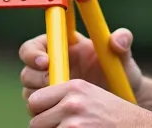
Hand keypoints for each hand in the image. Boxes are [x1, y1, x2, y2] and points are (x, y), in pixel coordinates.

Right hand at [18, 27, 143, 102]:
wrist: (124, 99)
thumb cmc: (122, 74)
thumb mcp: (124, 57)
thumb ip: (123, 42)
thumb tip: (117, 39)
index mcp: (64, 46)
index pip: (37, 45)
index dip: (33, 52)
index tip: (46, 62)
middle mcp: (52, 65)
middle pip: (27, 69)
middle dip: (34, 77)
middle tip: (52, 85)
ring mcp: (50, 86)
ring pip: (29, 91)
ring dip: (39, 96)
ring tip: (62, 101)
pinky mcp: (51, 105)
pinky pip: (38, 109)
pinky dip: (44, 111)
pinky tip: (61, 113)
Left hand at [27, 79, 151, 126]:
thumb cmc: (116, 116)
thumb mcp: (92, 96)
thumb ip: (65, 98)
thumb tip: (33, 105)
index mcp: (74, 87)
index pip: (34, 100)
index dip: (39, 112)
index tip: (49, 117)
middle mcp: (72, 104)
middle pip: (35, 122)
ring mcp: (74, 125)